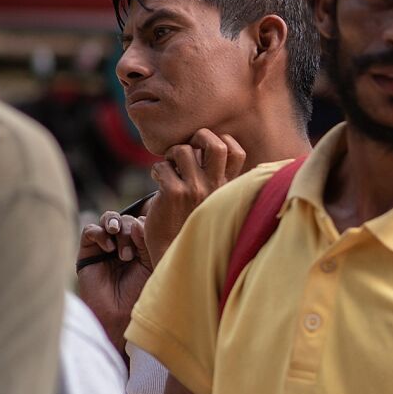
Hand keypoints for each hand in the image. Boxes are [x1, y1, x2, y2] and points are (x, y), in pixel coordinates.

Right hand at [78, 212, 150, 353]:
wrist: (120, 315)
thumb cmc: (139, 292)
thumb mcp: (150, 263)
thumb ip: (146, 240)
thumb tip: (137, 220)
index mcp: (141, 246)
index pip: (142, 222)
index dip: (145, 225)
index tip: (149, 240)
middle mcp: (123, 244)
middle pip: (126, 219)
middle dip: (129, 228)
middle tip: (130, 253)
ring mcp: (105, 247)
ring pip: (109, 219)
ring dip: (115, 224)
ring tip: (117, 234)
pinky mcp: (88, 252)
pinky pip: (90, 231)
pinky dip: (99, 233)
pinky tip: (107, 247)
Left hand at [146, 129, 245, 264]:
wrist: (177, 257)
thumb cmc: (191, 228)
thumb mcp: (211, 204)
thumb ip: (213, 182)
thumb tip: (199, 152)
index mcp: (227, 188)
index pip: (235, 151)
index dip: (220, 142)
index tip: (204, 152)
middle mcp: (215, 187)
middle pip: (214, 143)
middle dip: (197, 136)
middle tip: (185, 150)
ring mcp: (195, 190)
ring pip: (183, 150)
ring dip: (171, 155)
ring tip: (168, 168)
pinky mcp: (173, 194)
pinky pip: (161, 166)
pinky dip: (157, 171)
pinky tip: (158, 182)